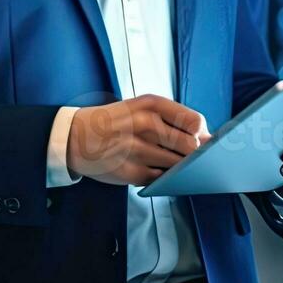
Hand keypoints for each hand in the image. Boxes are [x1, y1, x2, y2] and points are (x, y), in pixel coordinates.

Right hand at [67, 95, 210, 185]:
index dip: (203, 135)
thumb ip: (172, 119)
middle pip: (190, 146)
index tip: (200, 141)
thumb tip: (207, 139)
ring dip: (178, 167)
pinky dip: (161, 177)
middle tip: (188, 156)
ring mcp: (137, 149)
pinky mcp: (130, 171)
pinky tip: (150, 169)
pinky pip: (160, 178)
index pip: (195, 122)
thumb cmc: (116, 122)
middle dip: (194, 155)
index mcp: (150, 104)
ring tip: (164, 160)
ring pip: (177, 165)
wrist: (75, 137)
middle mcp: (144, 124)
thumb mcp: (140, 108)